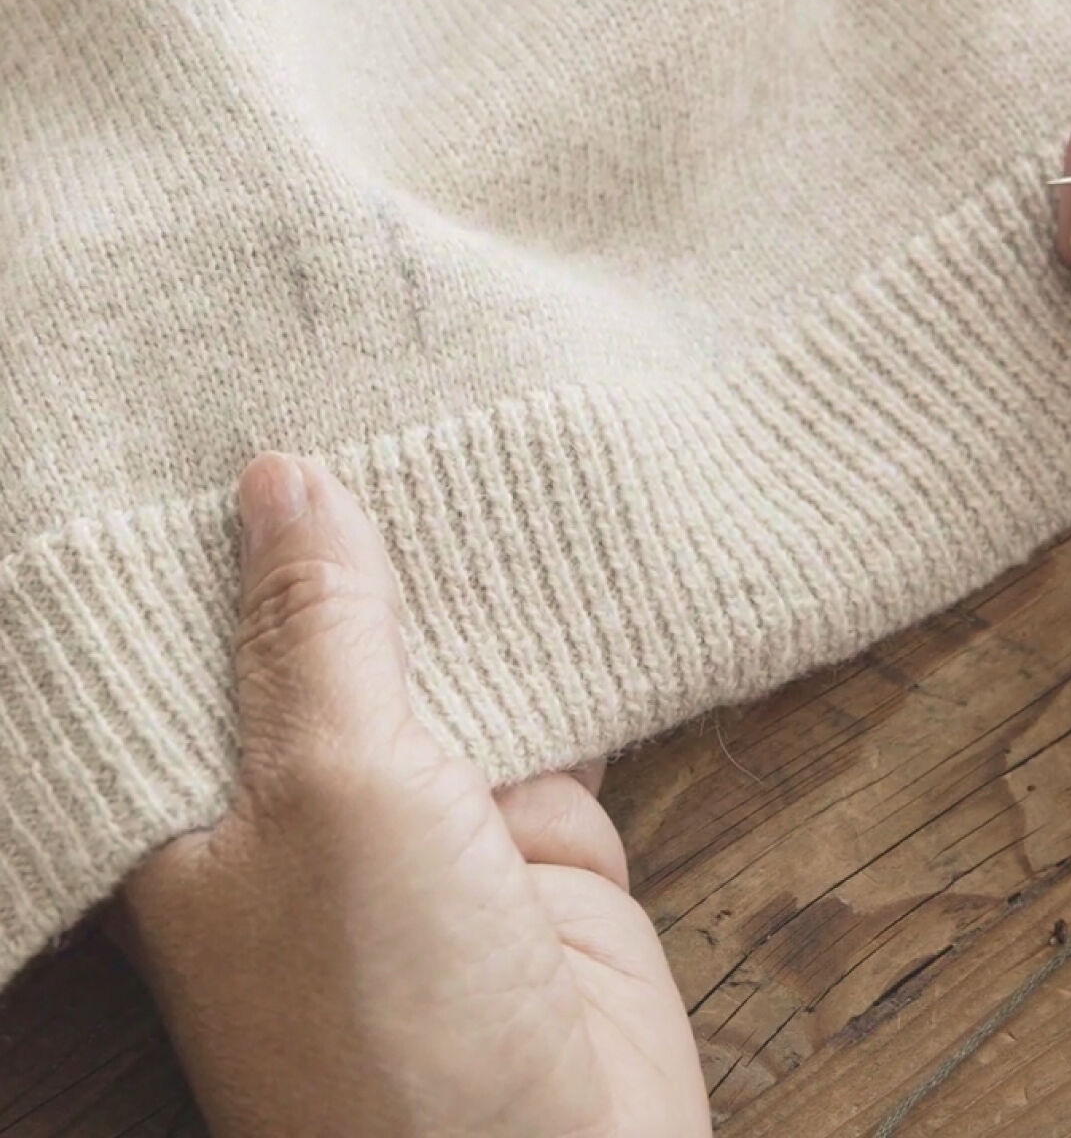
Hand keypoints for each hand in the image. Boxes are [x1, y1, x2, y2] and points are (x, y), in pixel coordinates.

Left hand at [115, 453, 708, 1137]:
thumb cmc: (384, 1011)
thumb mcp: (331, 786)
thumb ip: (319, 628)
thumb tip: (285, 474)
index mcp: (195, 811)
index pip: (187, 636)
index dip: (216, 524)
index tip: (241, 397)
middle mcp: (305, 807)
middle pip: (325, 634)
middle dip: (354, 528)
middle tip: (378, 371)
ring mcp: (429, 818)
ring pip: (444, 656)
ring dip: (466, 573)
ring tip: (474, 417)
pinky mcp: (538, 827)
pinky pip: (548, 697)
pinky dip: (563, 632)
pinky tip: (570, 534)